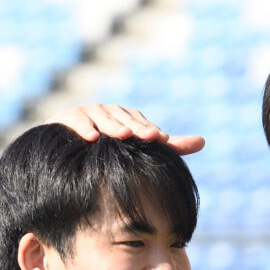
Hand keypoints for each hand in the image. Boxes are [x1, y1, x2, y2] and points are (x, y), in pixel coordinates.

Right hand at [45, 103, 204, 153]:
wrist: (66, 157)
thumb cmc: (109, 153)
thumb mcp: (141, 151)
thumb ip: (171, 147)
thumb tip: (203, 141)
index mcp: (126, 118)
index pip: (141, 122)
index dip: (151, 130)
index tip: (163, 141)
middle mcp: (107, 112)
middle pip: (124, 117)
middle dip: (137, 127)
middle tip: (150, 137)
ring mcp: (86, 113)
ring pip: (102, 116)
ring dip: (113, 125)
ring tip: (124, 136)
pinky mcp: (65, 118)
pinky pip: (76, 120)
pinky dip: (83, 127)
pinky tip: (92, 139)